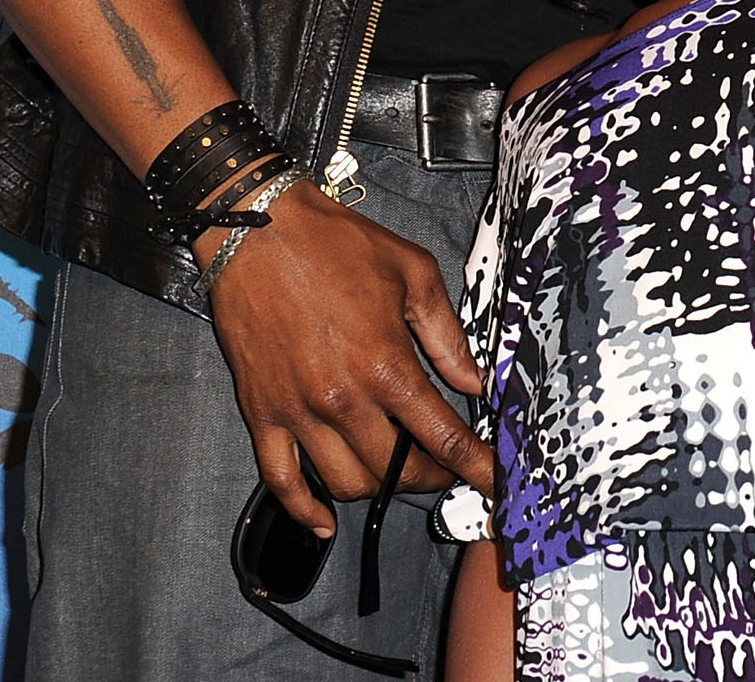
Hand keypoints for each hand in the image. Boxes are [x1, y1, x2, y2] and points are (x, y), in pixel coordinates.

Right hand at [203, 182, 493, 534]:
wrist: (262, 234)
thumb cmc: (338, 246)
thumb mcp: (415, 274)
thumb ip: (448, 335)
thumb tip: (475, 380)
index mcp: (387, 364)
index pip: (441, 435)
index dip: (474, 466)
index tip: (492, 483)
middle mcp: (342, 399)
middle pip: (396, 468)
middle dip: (431, 478)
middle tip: (447, 470)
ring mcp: (298, 412)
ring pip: (346, 483)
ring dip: (378, 488)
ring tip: (396, 473)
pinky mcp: (262, 414)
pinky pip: (280, 481)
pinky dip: (303, 509)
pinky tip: (325, 522)